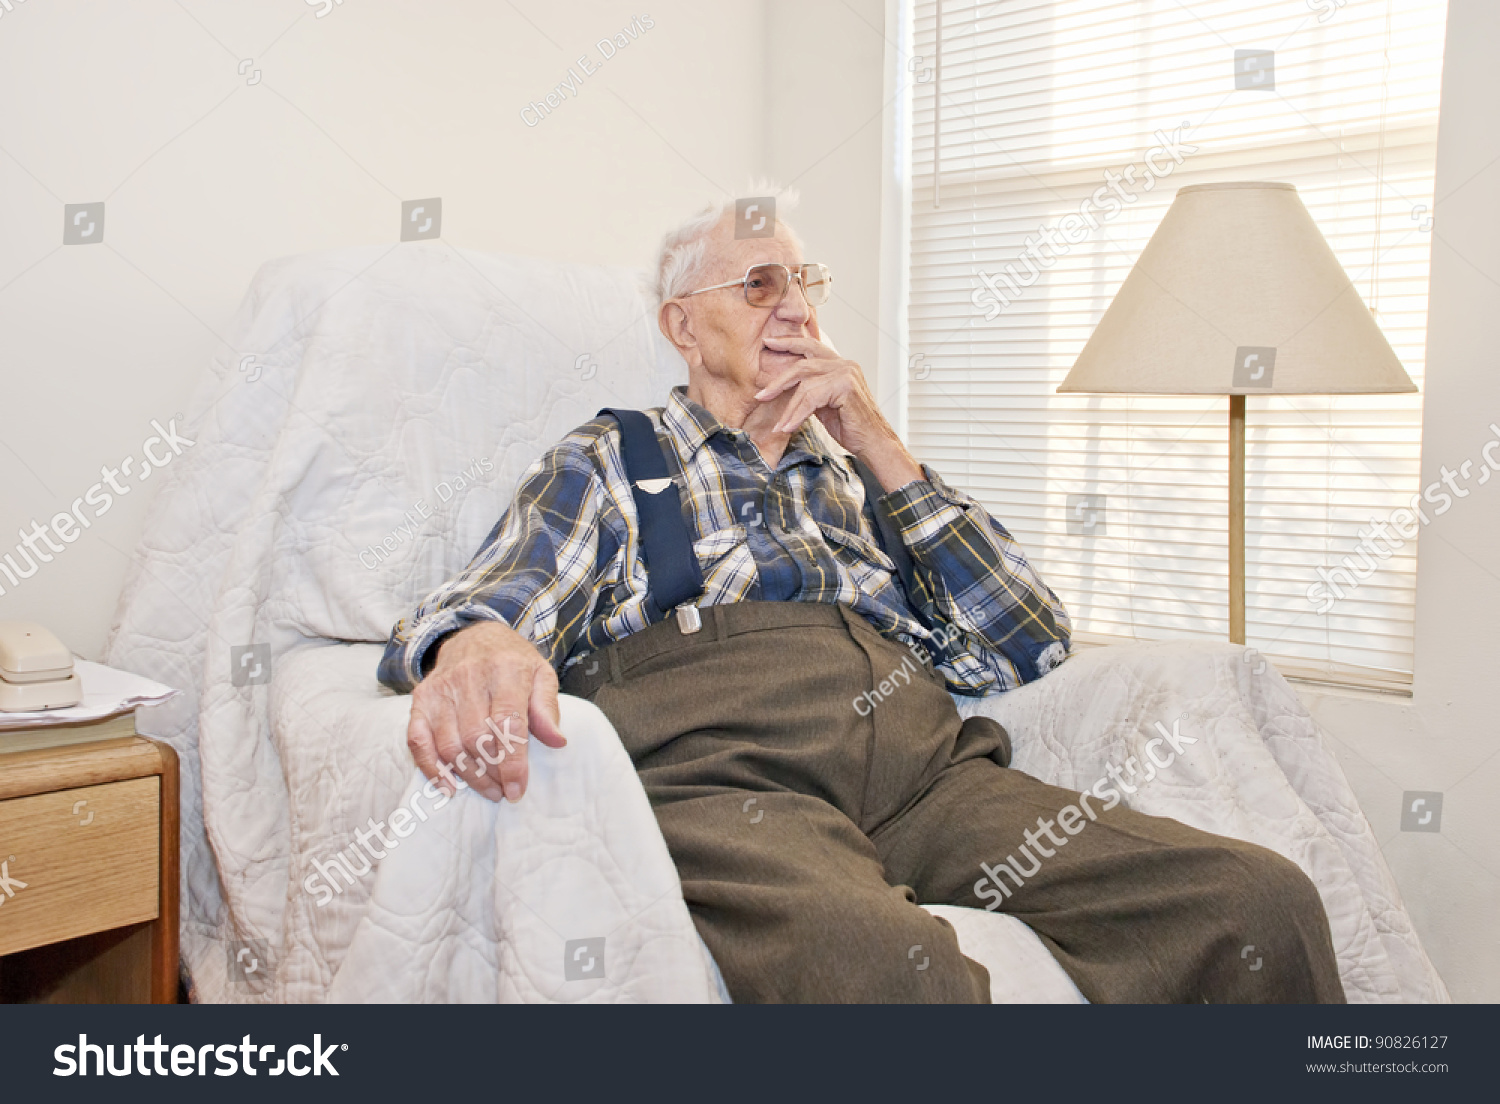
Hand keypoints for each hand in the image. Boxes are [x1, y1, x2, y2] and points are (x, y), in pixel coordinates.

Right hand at [406, 621, 566, 802]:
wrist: (474, 636)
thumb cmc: (512, 661)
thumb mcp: (541, 674)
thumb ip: (547, 706)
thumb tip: (557, 741)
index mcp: (505, 670)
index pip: (507, 722)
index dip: (512, 762)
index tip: (517, 789)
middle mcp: (469, 678)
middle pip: (476, 738)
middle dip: (491, 773)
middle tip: (504, 791)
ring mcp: (441, 689)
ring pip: (450, 745)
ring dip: (468, 775)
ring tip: (488, 789)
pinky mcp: (421, 699)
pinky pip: (418, 740)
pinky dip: (431, 768)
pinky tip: (449, 785)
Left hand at [755, 335, 922, 489]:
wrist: (874, 444)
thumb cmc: (851, 427)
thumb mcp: (825, 405)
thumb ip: (810, 391)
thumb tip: (784, 388)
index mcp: (840, 364)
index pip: (811, 346)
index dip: (788, 343)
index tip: (768, 343)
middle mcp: (845, 364)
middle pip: (803, 364)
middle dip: (779, 380)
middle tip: (761, 395)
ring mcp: (847, 373)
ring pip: (805, 384)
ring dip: (789, 407)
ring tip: (779, 425)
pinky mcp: (846, 386)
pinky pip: (812, 397)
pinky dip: (797, 414)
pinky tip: (789, 427)